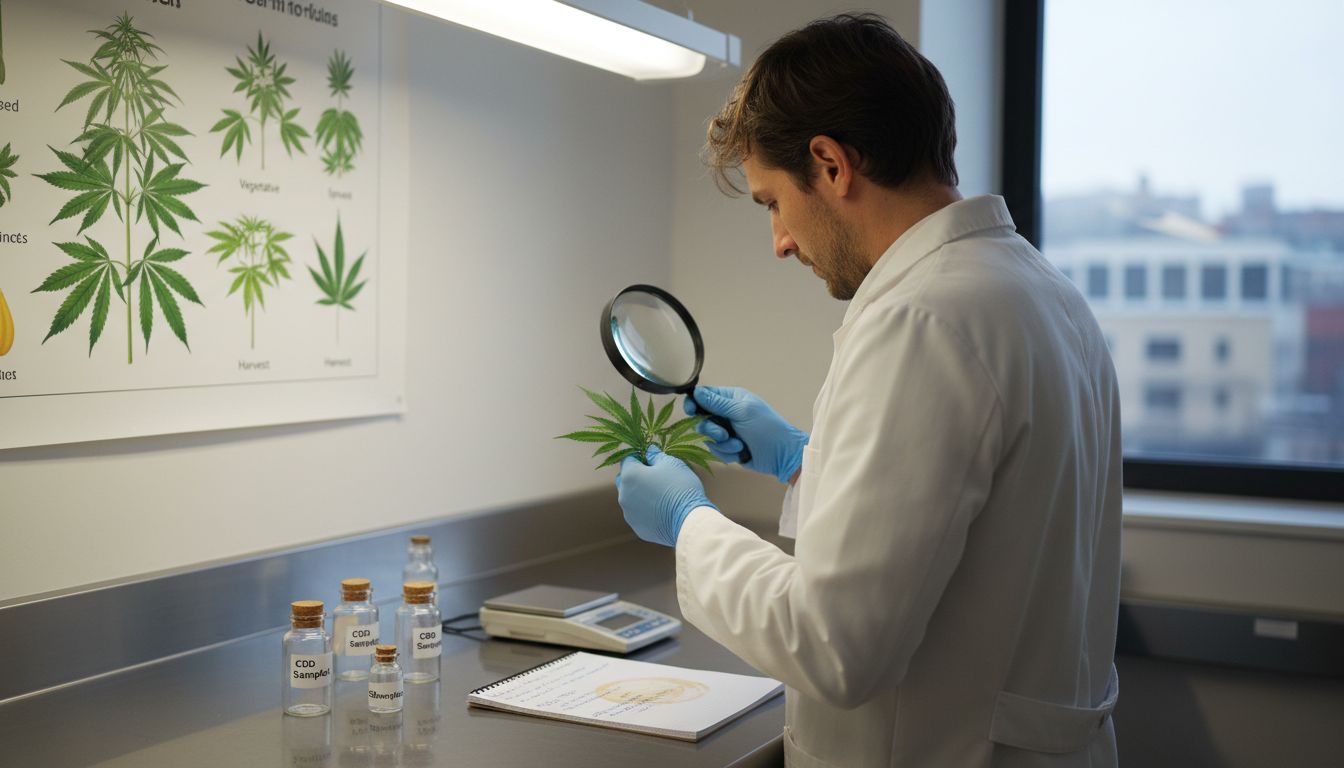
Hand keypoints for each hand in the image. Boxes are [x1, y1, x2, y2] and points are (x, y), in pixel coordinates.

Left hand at [615, 447, 716, 546]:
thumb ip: (655, 455)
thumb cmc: (680, 487)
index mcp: (629, 476)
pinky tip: (662, 510)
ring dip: (641, 494)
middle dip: (637, 476)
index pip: (628, 459)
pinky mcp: (638, 528)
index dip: (641, 457)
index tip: (654, 461)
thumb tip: (649, 451)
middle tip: (657, 477)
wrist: (689, 520)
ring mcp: (629, 513)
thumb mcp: (671, 463)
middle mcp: (623, 495)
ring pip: (631, 498)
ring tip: (661, 495)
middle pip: (625, 480)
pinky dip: (646, 510)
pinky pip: (639, 514)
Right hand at [685, 386, 807, 483]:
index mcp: (731, 398)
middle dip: (711, 430)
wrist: (781, 455)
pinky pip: (716, 450)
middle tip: (723, 434)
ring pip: (708, 437)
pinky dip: (727, 452)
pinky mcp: (729, 446)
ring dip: (722, 443)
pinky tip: (741, 451)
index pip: (704, 396)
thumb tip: (697, 392)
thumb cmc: (768, 429)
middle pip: (702, 419)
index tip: (691, 411)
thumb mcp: (742, 412)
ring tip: (738, 445)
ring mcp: (728, 430)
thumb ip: (717, 403)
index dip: (694, 403)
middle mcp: (727, 413)